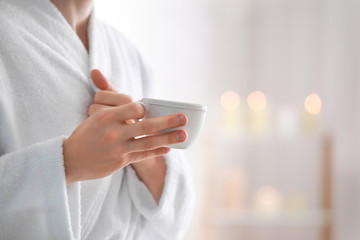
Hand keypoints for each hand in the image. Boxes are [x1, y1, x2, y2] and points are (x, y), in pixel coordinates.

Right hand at [63, 70, 187, 185]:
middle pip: (146, 125)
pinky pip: (142, 155)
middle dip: (167, 122)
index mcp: (106, 116)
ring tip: (183, 135)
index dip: (145, 108)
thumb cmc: (86, 133)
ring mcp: (118, 148)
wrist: (70, 159)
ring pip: (148, 142)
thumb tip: (104, 76)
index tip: (150, 109)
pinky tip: (168, 149)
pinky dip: (156, 152)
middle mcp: (114, 132)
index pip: (134, 107)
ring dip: (168, 138)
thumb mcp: (95, 114)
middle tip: (183, 118)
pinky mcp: (120, 161)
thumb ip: (110, 100)